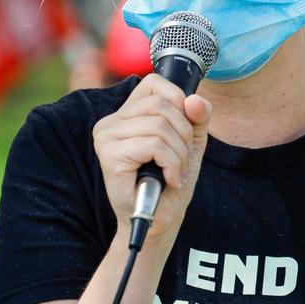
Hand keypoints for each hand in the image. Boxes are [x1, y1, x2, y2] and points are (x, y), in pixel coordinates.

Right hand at [92, 74, 212, 243]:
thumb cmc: (170, 180)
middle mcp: (110, 122)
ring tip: (175, 171)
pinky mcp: (110, 156)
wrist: (160, 219)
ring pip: (161, 126)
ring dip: (180, 153)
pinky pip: (155, 146)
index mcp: (125, 114)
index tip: (185, 130)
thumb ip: (197, 116)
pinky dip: (172, 164)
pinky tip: (169, 179)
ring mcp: (106, 138)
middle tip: (182, 159)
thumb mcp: (191, 141)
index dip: (179, 102)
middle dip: (184, 134)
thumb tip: (194, 100)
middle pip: (162, 106)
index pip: (155, 84)